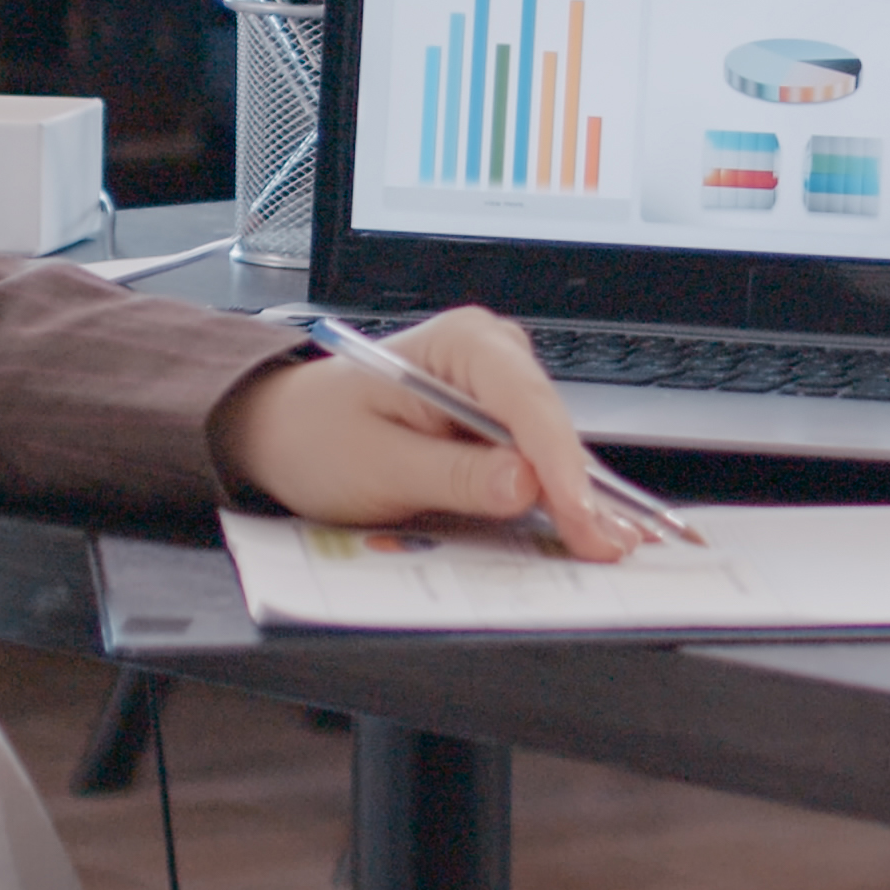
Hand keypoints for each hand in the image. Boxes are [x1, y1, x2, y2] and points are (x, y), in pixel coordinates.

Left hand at [209, 305, 633, 560]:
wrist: (285, 432)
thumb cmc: (318, 436)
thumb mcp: (378, 465)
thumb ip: (453, 475)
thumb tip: (523, 484)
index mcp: (459, 343)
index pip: (526, 401)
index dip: (559, 461)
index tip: (580, 511)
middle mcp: (490, 355)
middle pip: (550, 427)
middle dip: (576, 488)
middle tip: (603, 546)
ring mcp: (498, 389)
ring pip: (552, 449)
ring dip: (574, 499)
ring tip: (603, 545)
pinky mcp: (498, 424)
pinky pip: (536, 462)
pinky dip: (555, 499)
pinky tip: (584, 529)